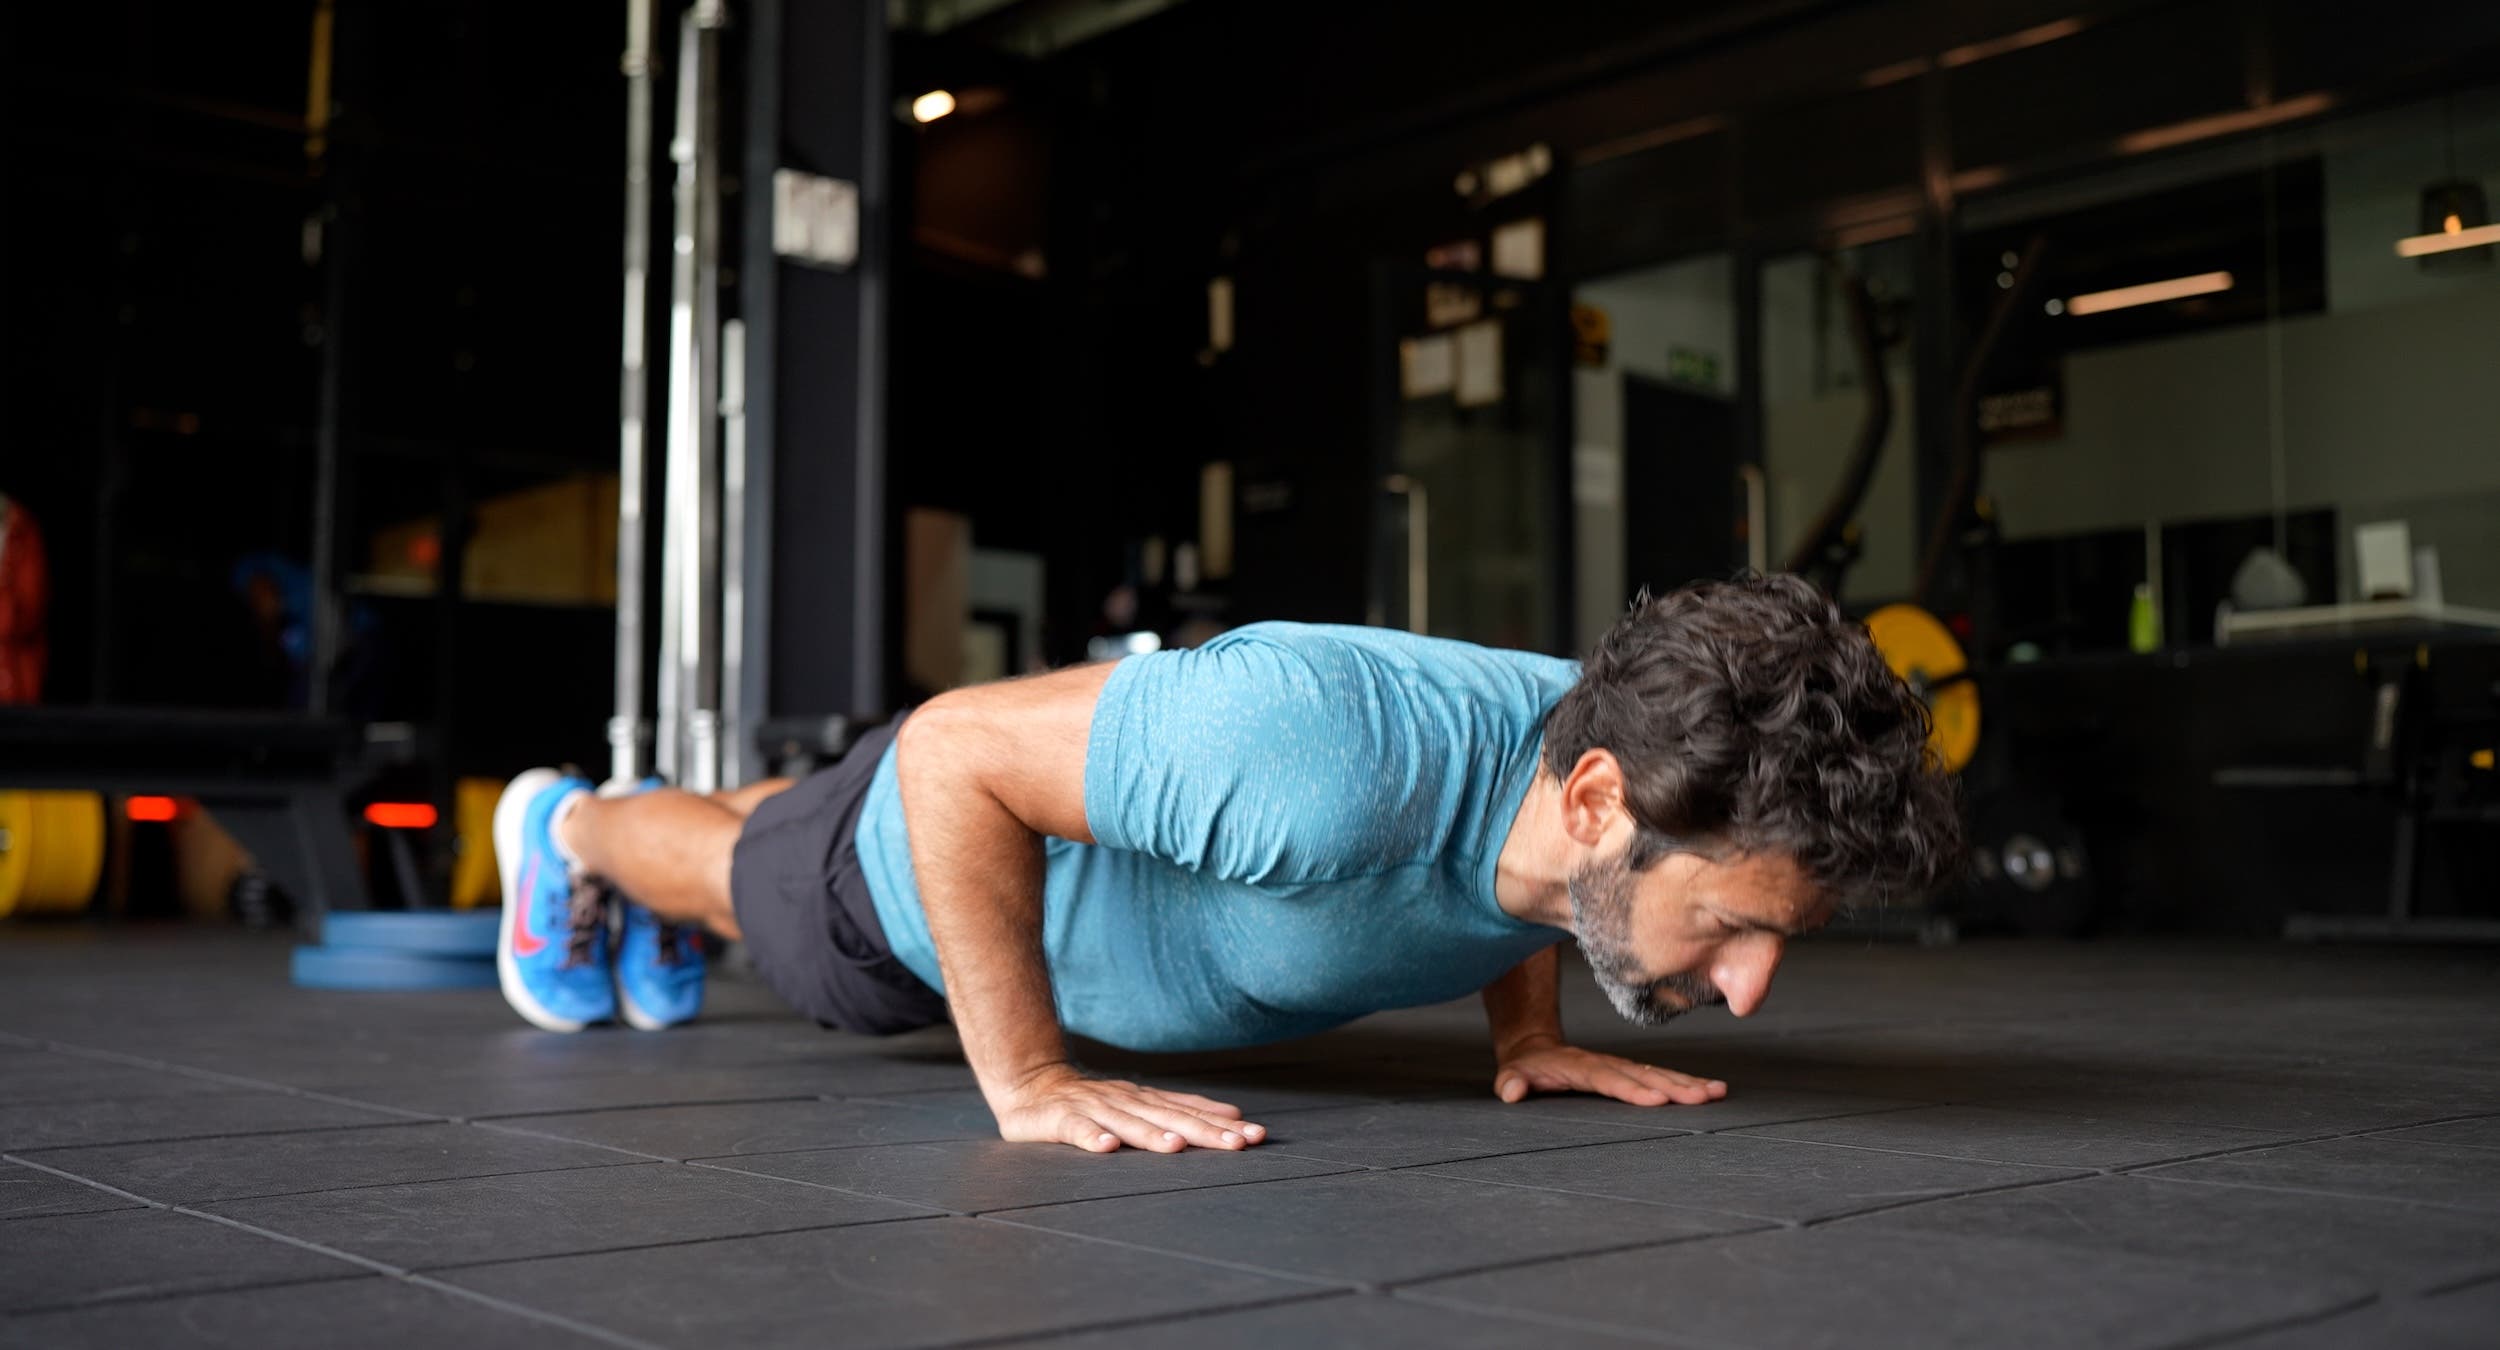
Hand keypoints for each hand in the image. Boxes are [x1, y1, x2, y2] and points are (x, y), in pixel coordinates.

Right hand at [992, 1064, 1268, 1152]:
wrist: (1030, 1084)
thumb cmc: (1091, 1102)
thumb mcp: (1140, 1103)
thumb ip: (1181, 1109)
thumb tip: (1233, 1114)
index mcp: (1144, 1100)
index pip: (1188, 1112)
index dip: (1221, 1124)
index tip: (1255, 1136)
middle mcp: (1123, 1101)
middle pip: (1166, 1118)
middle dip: (1202, 1131)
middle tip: (1235, 1144)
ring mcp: (1091, 1108)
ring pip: (1126, 1123)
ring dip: (1151, 1135)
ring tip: (1176, 1147)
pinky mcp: (1057, 1119)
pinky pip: (1074, 1129)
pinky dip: (1090, 1137)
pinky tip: (1106, 1148)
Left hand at [1492, 1036, 1727, 1106]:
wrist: (1537, 1048)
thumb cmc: (1525, 1068)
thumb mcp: (1512, 1074)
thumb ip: (1511, 1082)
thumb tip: (1510, 1090)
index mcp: (1579, 1068)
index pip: (1608, 1079)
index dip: (1631, 1089)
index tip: (1657, 1099)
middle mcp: (1606, 1064)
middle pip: (1643, 1074)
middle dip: (1674, 1085)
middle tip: (1703, 1097)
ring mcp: (1621, 1066)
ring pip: (1658, 1073)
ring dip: (1688, 1083)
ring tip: (1716, 1093)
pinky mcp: (1632, 1072)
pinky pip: (1662, 1076)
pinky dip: (1687, 1082)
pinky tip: (1712, 1090)